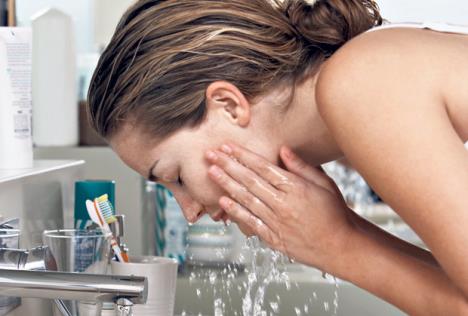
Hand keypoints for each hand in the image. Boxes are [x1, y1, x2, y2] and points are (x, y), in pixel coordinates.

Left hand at [205, 143, 355, 269]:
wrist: (341, 246)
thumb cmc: (334, 213)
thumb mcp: (324, 183)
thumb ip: (301, 167)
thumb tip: (282, 149)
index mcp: (295, 187)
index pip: (263, 167)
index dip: (243, 155)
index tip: (228, 146)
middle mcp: (283, 204)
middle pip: (249, 180)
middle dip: (228, 165)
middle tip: (211, 154)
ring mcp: (277, 222)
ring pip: (246, 199)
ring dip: (226, 184)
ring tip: (211, 172)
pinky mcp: (274, 238)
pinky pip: (251, 222)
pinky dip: (236, 211)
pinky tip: (223, 201)